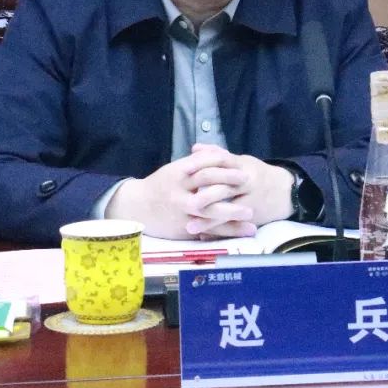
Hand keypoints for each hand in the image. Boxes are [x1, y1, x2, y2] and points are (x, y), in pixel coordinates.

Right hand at [104, 148, 256, 238]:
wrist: (136, 207)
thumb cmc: (159, 186)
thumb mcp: (174, 171)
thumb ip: (195, 164)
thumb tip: (218, 154)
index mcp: (178, 173)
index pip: (203, 165)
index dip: (222, 165)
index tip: (240, 166)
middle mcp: (179, 191)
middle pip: (206, 186)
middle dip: (228, 184)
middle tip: (249, 182)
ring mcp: (181, 211)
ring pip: (209, 212)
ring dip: (231, 213)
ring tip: (251, 215)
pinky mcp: (182, 228)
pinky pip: (206, 230)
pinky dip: (223, 232)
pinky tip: (239, 232)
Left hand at [184, 144, 294, 234]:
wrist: (287, 191)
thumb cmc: (258, 174)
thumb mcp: (240, 161)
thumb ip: (217, 154)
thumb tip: (194, 148)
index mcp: (241, 165)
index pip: (220, 160)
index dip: (201, 164)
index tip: (184, 170)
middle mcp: (247, 181)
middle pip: (223, 187)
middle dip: (202, 197)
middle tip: (182, 203)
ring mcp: (251, 200)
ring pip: (227, 210)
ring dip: (208, 219)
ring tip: (189, 226)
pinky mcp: (254, 217)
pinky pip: (234, 225)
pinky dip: (218, 230)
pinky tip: (203, 236)